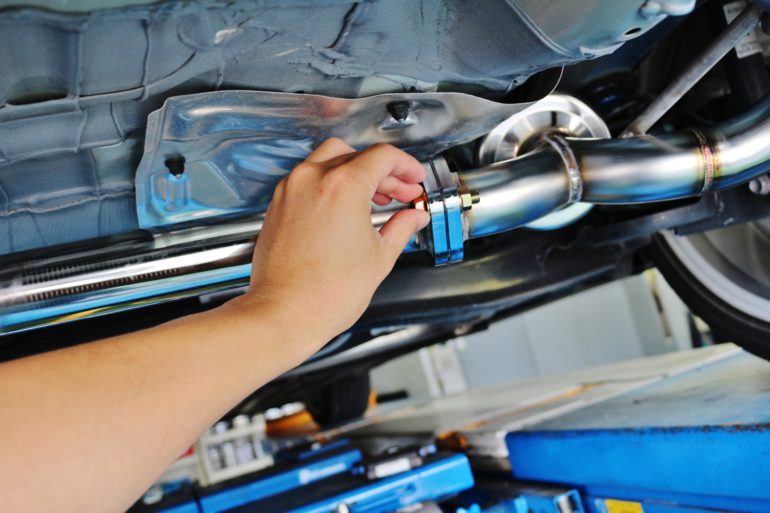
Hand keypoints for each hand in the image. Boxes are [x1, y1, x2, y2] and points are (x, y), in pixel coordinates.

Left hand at [242, 139, 428, 348]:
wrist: (284, 313)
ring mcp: (291, 190)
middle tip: (401, 192)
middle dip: (384, 171)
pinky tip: (346, 208)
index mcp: (342, 186)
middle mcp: (312, 180)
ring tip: (374, 199)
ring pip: (329, 160)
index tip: (414, 177)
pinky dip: (330, 184)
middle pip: (357, 155)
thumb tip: (413, 218)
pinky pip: (308, 179)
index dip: (406, 165)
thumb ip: (401, 228)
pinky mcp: (278, 205)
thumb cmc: (324, 294)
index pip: (383, 157)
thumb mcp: (379, 257)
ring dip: (356, 172)